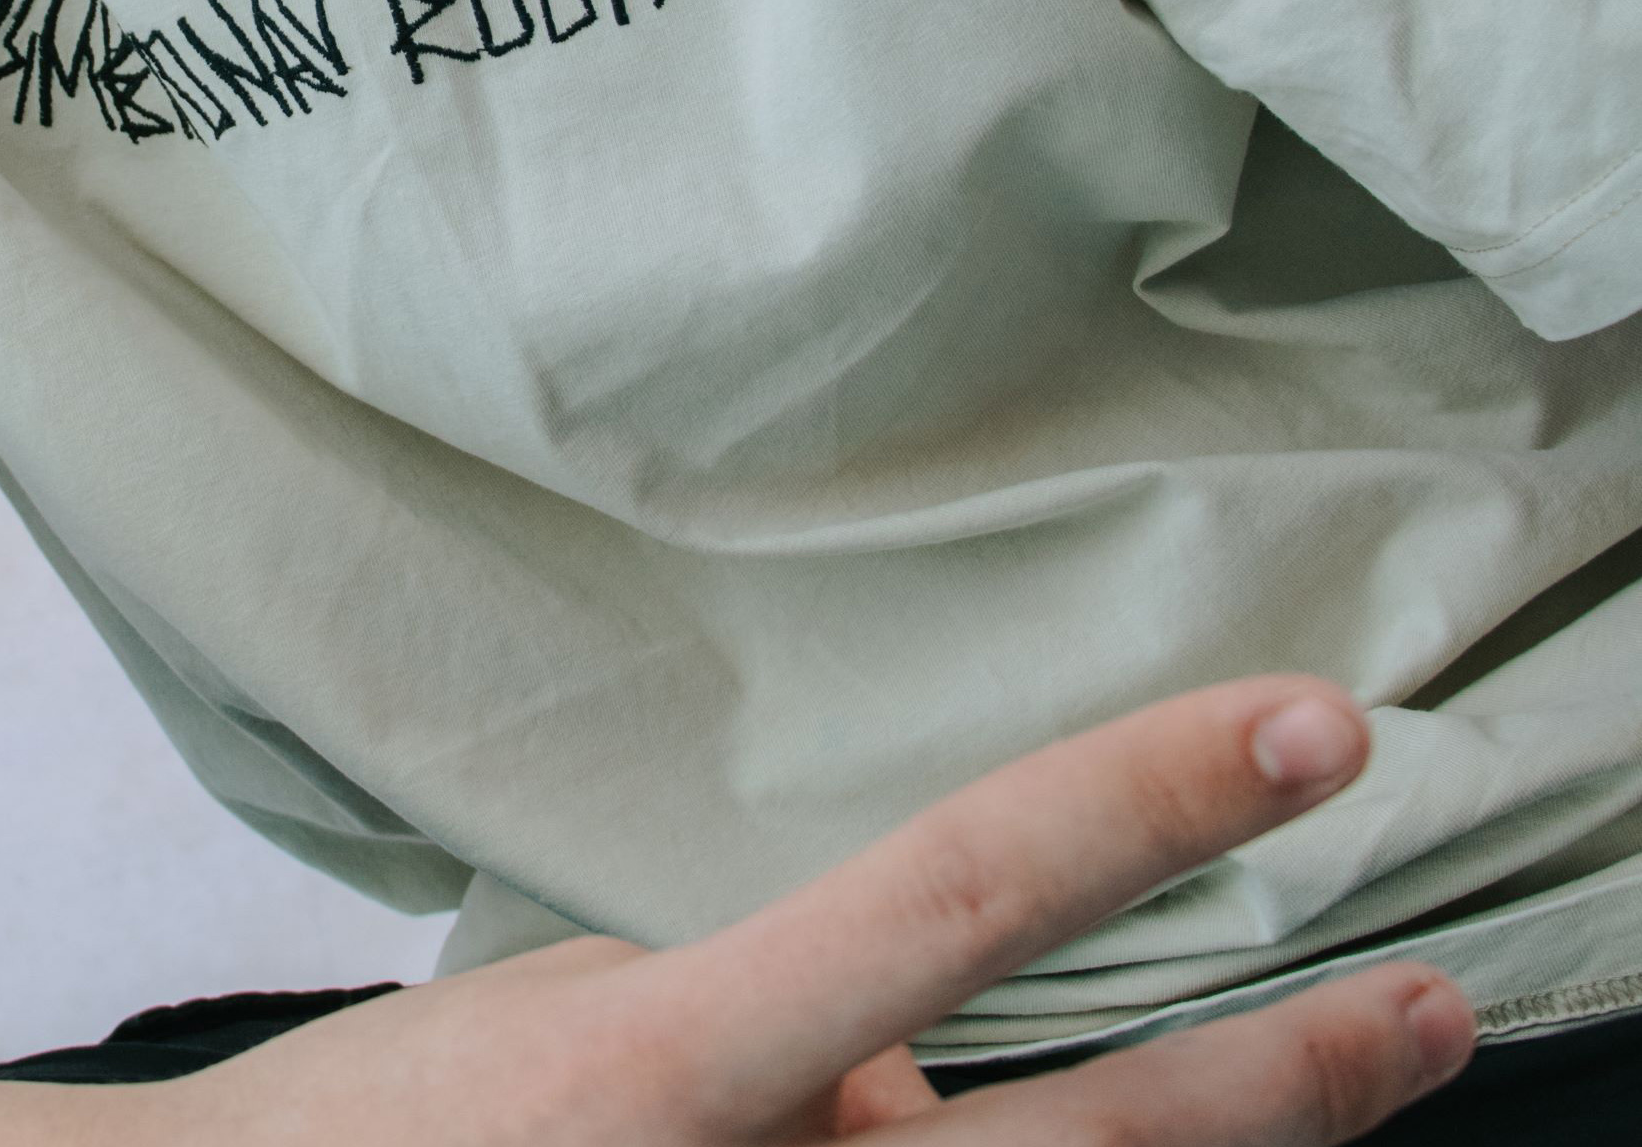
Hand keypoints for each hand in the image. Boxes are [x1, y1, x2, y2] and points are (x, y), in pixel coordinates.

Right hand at [168, 678, 1474, 1143]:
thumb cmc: (400, 1122)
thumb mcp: (567, 1007)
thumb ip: (769, 1025)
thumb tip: (917, 1066)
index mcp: (676, 1063)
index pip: (958, 896)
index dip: (1147, 805)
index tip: (1302, 725)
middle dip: (1285, 1081)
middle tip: (1433, 999)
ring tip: (1374, 1056)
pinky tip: (1170, 1120)